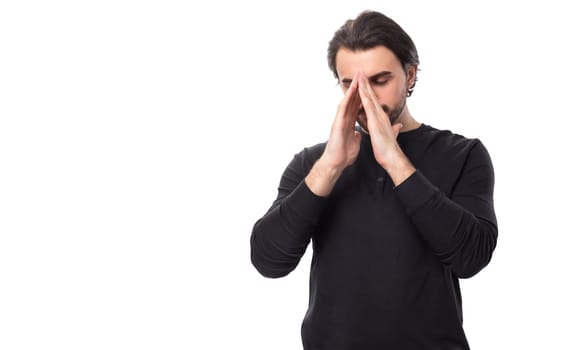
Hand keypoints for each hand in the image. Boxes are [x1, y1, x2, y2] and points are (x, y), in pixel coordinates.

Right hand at [305, 73, 361, 196]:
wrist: (336, 163)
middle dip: (357, 88)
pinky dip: (346, 100)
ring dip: (351, 90)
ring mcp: (339, 120)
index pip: (357, 106)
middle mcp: (344, 119)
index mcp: (349, 122)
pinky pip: (342, 110)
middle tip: (362, 74)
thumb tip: (357, 133)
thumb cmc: (344, 154)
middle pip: (351, 100)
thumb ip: (355, 136)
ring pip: (346, 101)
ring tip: (356, 78)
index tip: (368, 85)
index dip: (362, 95)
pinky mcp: (337, 124)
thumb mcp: (354, 142)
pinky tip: (350, 92)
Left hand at [358, 73, 415, 185]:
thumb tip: (397, 127)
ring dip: (365, 85)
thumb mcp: (390, 136)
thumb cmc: (389, 149)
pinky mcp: (375, 120)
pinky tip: (360, 89)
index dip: (369, 91)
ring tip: (360, 74)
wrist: (392, 157)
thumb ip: (393, 130)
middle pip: (372, 96)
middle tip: (361, 72)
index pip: (373, 102)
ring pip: (370, 97)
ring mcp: (378, 116)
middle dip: (366, 83)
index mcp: (381, 118)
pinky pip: (368, 106)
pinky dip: (364, 96)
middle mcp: (380, 114)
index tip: (364, 82)